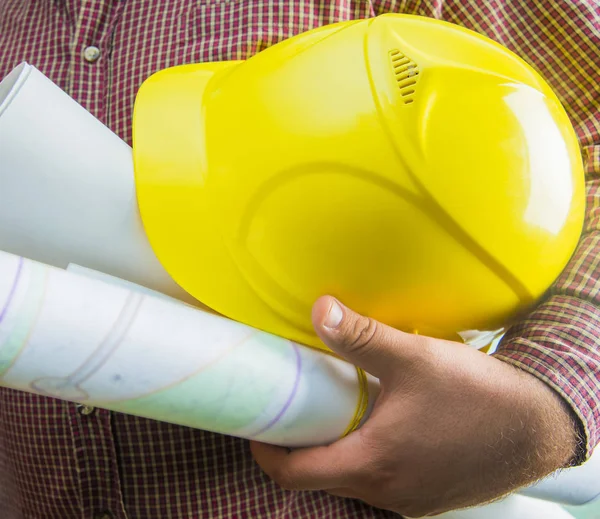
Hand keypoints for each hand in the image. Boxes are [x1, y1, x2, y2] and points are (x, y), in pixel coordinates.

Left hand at [251, 297, 577, 516]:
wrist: (538, 428)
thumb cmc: (479, 397)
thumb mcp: (415, 359)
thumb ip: (362, 336)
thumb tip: (319, 309)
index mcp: (371, 464)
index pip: (293, 474)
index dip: (266, 450)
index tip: (257, 423)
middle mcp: (384, 491)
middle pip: (319, 476)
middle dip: (299, 444)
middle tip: (295, 404)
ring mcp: (407, 498)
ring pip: (350, 478)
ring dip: (335, 447)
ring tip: (335, 407)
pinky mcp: (426, 494)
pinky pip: (379, 478)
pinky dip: (366, 453)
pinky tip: (379, 421)